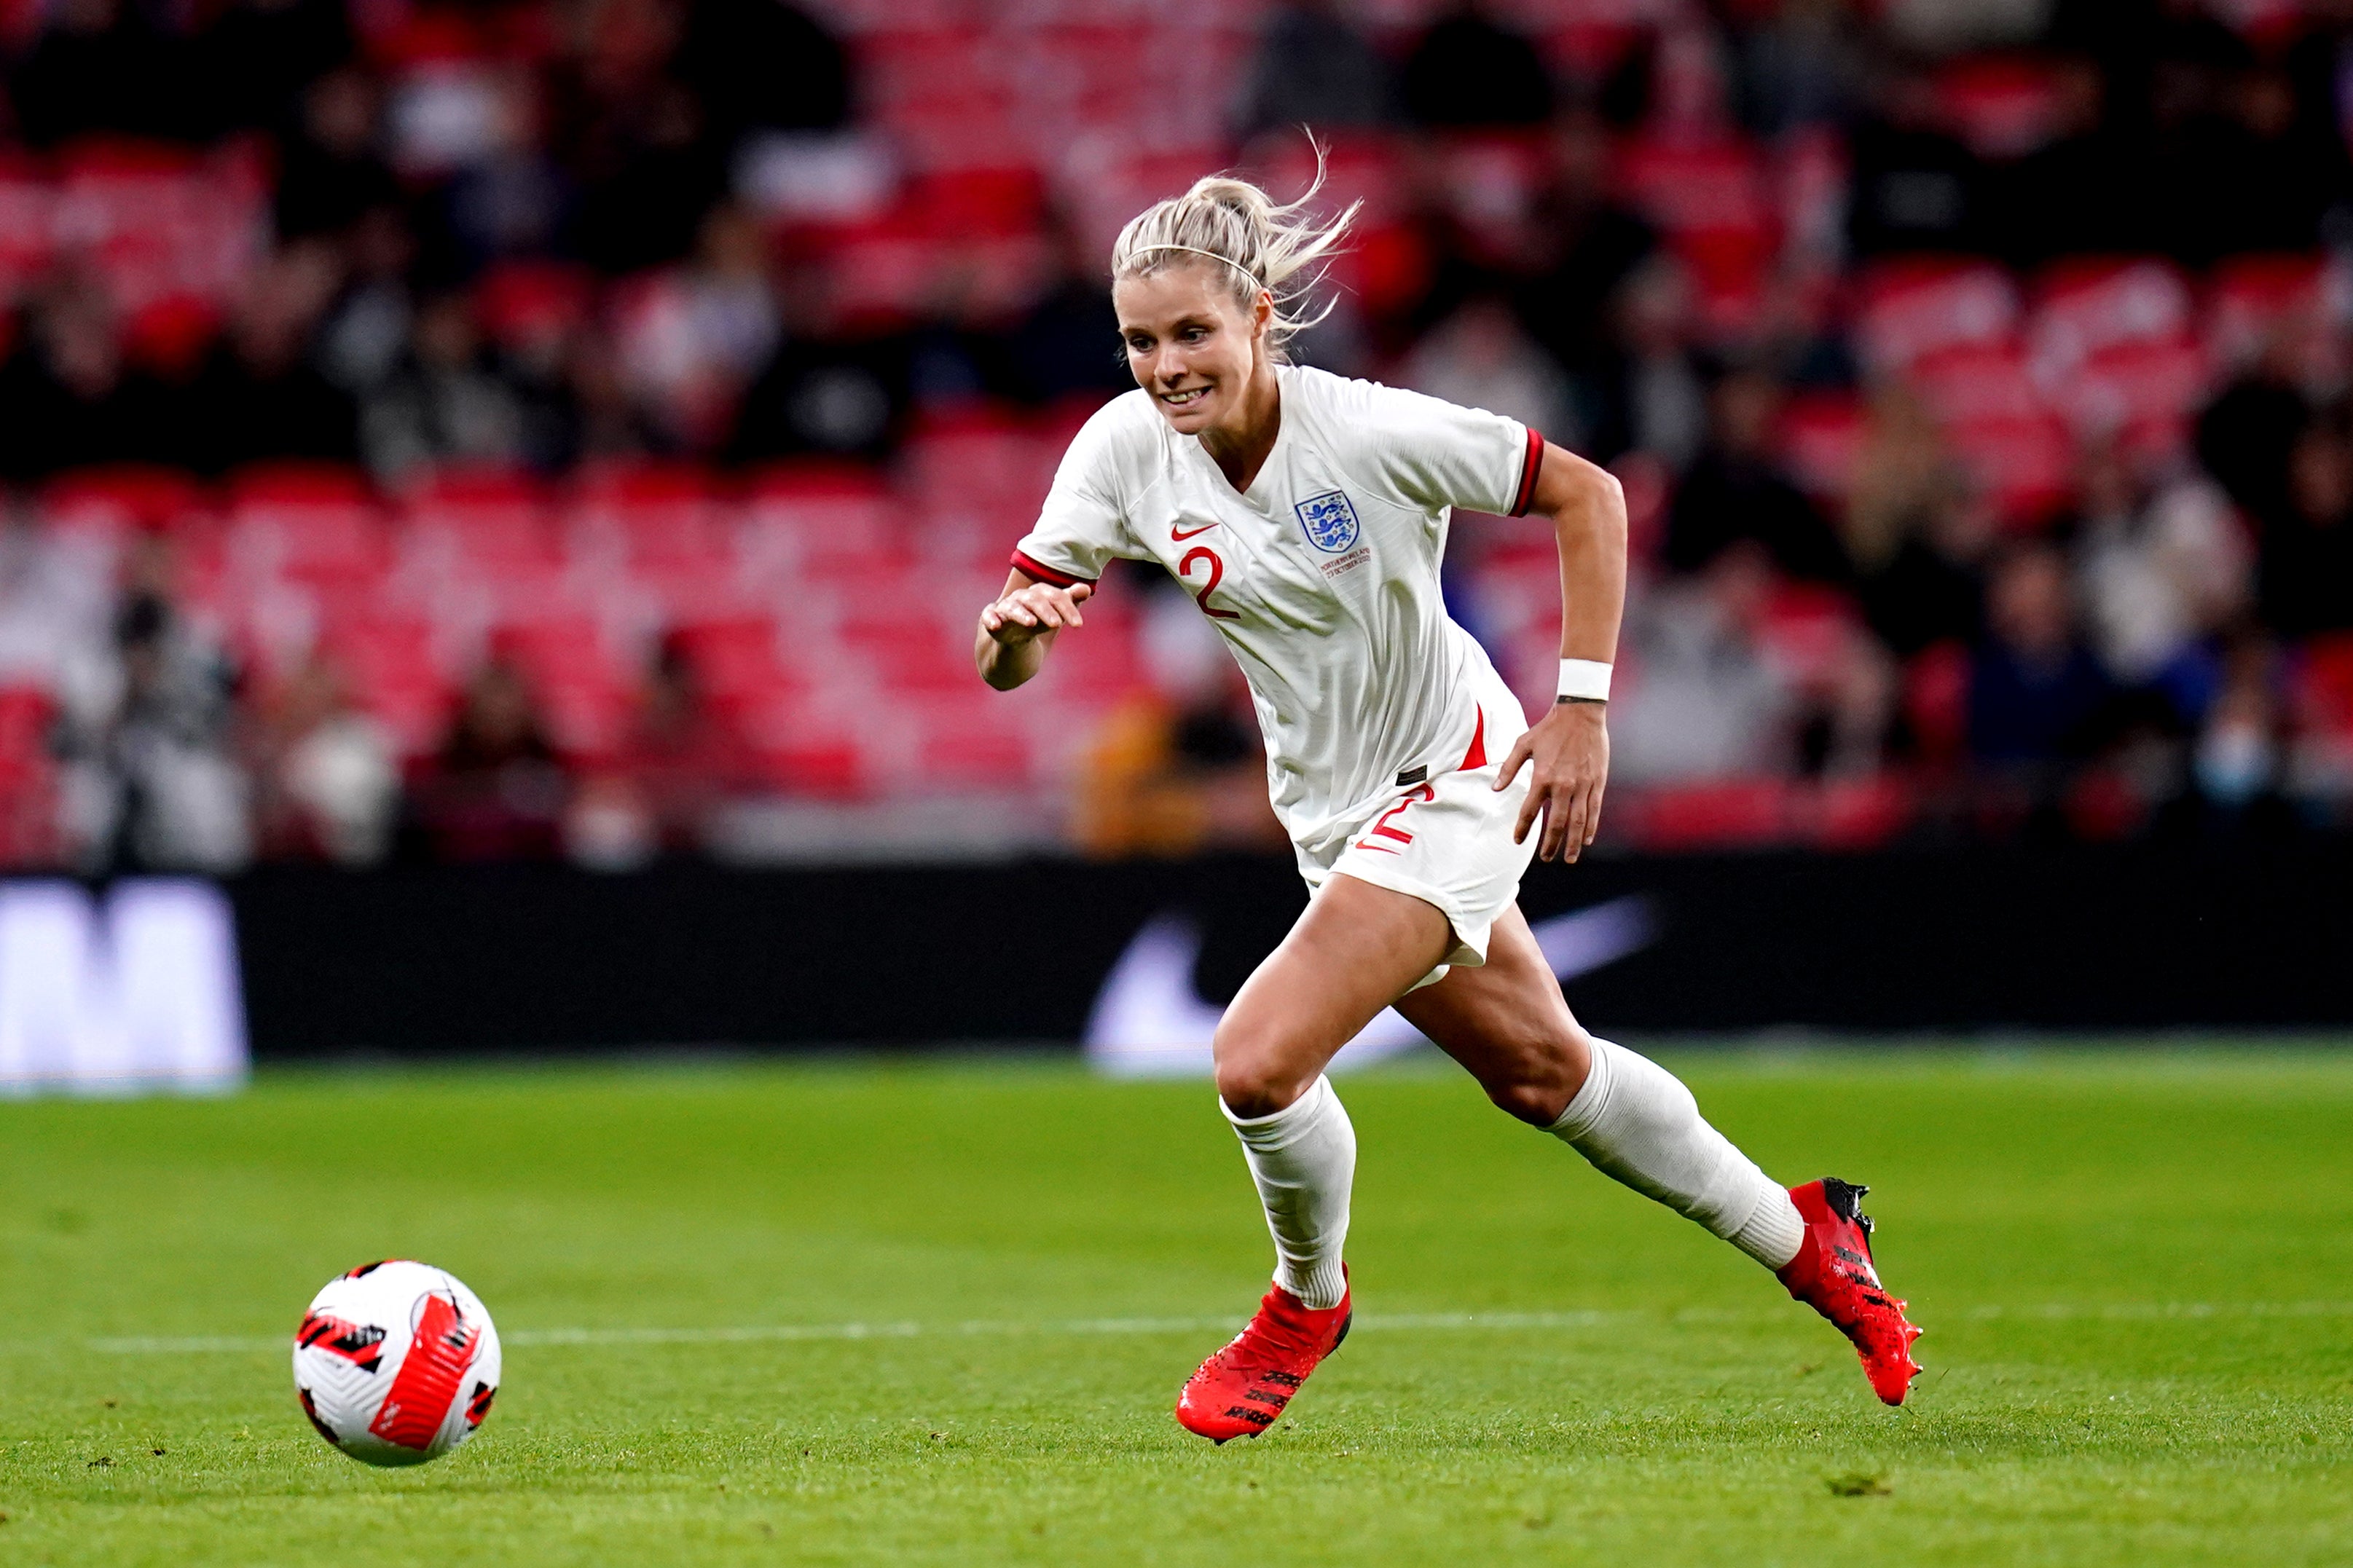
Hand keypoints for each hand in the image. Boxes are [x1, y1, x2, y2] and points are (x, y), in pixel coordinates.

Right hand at [980, 581, 1091, 644]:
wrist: (1012, 635)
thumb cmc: (1037, 619)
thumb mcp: (1055, 613)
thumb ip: (1069, 601)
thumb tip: (1086, 589)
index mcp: (1039, 593)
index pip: (1055, 596)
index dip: (1067, 608)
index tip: (1079, 625)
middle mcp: (1022, 597)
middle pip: (1035, 600)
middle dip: (1046, 611)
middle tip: (1057, 624)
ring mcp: (1005, 608)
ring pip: (1013, 607)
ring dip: (1021, 614)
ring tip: (1031, 623)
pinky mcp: (991, 619)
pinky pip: (988, 616)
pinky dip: (991, 620)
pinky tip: (995, 625)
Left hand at [1494, 700, 1608, 862]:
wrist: (1581, 713)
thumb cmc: (1549, 728)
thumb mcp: (1523, 744)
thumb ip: (1508, 768)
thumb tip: (1495, 789)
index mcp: (1542, 777)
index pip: (1530, 811)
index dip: (1523, 828)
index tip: (1518, 841)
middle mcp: (1563, 785)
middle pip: (1556, 823)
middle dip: (1550, 844)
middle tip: (1546, 859)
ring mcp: (1583, 785)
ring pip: (1578, 821)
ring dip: (1572, 843)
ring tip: (1568, 859)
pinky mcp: (1597, 782)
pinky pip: (1594, 810)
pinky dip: (1590, 827)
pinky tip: (1586, 840)